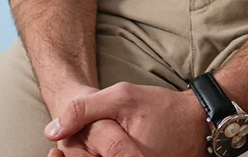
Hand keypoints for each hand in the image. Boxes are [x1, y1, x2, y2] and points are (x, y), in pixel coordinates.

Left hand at [46, 82, 208, 156]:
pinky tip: (107, 152)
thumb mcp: (120, 97)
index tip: (63, 148)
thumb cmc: (159, 108)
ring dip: (93, 156)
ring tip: (93, 148)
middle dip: (81, 156)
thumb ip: (83, 111)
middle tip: (78, 147)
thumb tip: (50, 131)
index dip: (71, 155)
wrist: (197, 121)